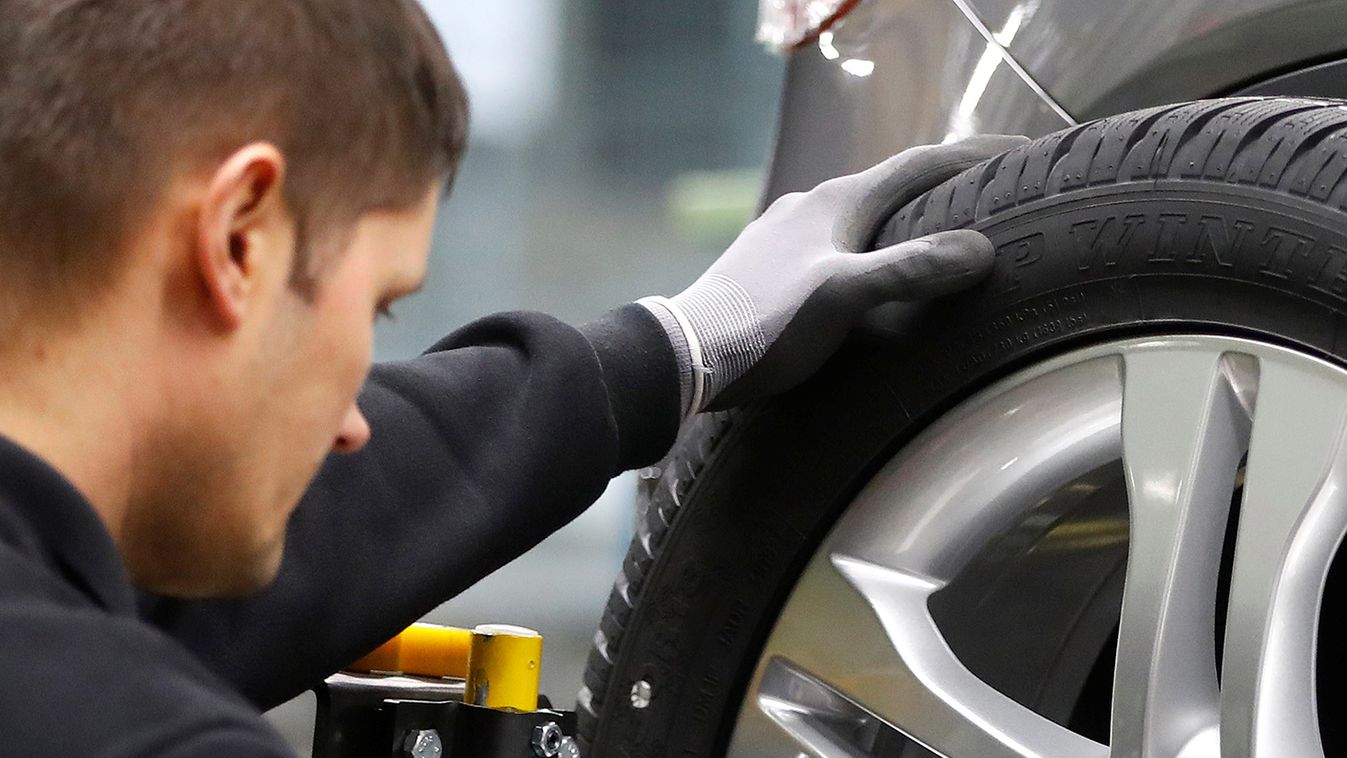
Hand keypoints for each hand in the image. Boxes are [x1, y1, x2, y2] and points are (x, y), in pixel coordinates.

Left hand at [639, 135, 1029, 414]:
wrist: (684, 356)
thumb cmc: (764, 324)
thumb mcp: (845, 296)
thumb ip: (911, 270)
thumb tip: (981, 249)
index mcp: (835, 202)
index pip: (918, 164)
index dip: (972, 156)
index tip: (1021, 153)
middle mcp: (812, 207)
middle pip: (892, 188)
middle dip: (943, 190)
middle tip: (992, 200)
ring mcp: (788, 238)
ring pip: (862, 220)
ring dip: (906, 226)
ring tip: (943, 245)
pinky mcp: (771, 269)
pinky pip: (838, 250)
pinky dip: (873, 256)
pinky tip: (876, 288)